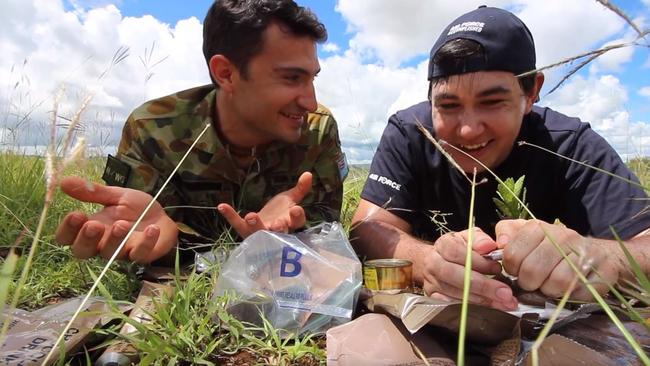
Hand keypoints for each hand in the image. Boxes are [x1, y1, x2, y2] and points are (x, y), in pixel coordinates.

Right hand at [55, 177, 178, 262]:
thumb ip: (92, 192)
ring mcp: (122, 251)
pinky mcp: (142, 254)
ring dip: (115, 239)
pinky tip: (152, 229)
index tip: (75, 214)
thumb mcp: (115, 195)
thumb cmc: (136, 208)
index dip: (67, 230)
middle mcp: (102, 243)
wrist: (164, 215)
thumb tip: (63, 181)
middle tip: (93, 225)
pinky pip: (140, 254)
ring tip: (122, 224)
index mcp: (91, 227)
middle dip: (86, 239)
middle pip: (82, 251)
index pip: (67, 237)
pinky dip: (146, 243)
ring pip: (110, 254)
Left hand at [217, 172, 311, 237]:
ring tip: (251, 216)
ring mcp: (259, 232)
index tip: (296, 209)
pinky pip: (237, 224)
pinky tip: (221, 206)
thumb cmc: (280, 212)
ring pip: (258, 232)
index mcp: (290, 222)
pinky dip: (230, 216)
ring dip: (255, 225)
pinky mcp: (245, 229)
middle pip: (279, 232)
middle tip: (276, 224)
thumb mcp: (291, 199)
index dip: (297, 216)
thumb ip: (300, 188)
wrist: (266, 223)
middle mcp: (276, 230)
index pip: (297, 221)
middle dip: (277, 228)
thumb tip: (308, 174)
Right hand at [422, 228, 517, 309]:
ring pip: (454, 293)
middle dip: (482, 286)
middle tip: (505, 293)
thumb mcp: (468, 238)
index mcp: (443, 245)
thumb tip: (489, 246)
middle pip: (454, 275)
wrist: (434, 261)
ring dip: (481, 300)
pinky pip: (451, 306)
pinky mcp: (433, 298)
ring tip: (503, 303)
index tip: (497, 267)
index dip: (478, 261)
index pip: (457, 252)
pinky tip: (489, 307)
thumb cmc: (456, 249)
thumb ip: (480, 239)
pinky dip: (471, 308)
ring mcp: (431, 282)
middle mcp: (433, 264)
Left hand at [495, 219, 619, 299]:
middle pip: (532, 271)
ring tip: (549, 286)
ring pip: (556, 283)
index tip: (516, 271)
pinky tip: (568, 289)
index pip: (512, 254)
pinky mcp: (603, 272)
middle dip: (528, 283)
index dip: (511, 269)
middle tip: (533, 283)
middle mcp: (564, 237)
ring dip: (549, 291)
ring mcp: (585, 254)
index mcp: (540, 228)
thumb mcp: (525, 233)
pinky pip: (578, 293)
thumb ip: (507, 233)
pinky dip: (569, 296)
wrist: (597, 254)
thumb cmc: (553, 247)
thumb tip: (500, 243)